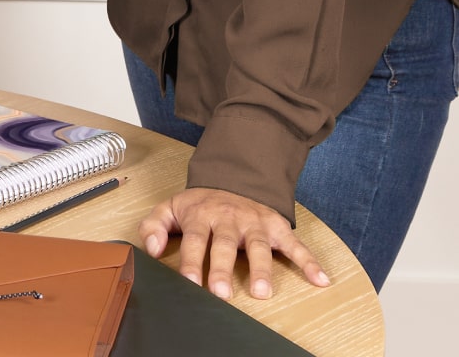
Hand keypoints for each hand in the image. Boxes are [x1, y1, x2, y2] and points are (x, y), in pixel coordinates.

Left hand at [138, 187, 330, 299]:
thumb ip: (154, 226)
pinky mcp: (275, 226)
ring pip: (258, 246)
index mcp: (201, 215)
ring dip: (261, 268)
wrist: (233, 177)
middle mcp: (228, 219)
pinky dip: (308, 260)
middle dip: (223, 269)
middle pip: (225, 245)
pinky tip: (320, 279)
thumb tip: (150, 248)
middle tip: (222, 293)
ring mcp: (254, 222)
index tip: (190, 282)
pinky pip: (294, 243)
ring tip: (262, 292)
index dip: (192, 261)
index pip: (195, 240)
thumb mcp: (171, 207)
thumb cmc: (200, 203)